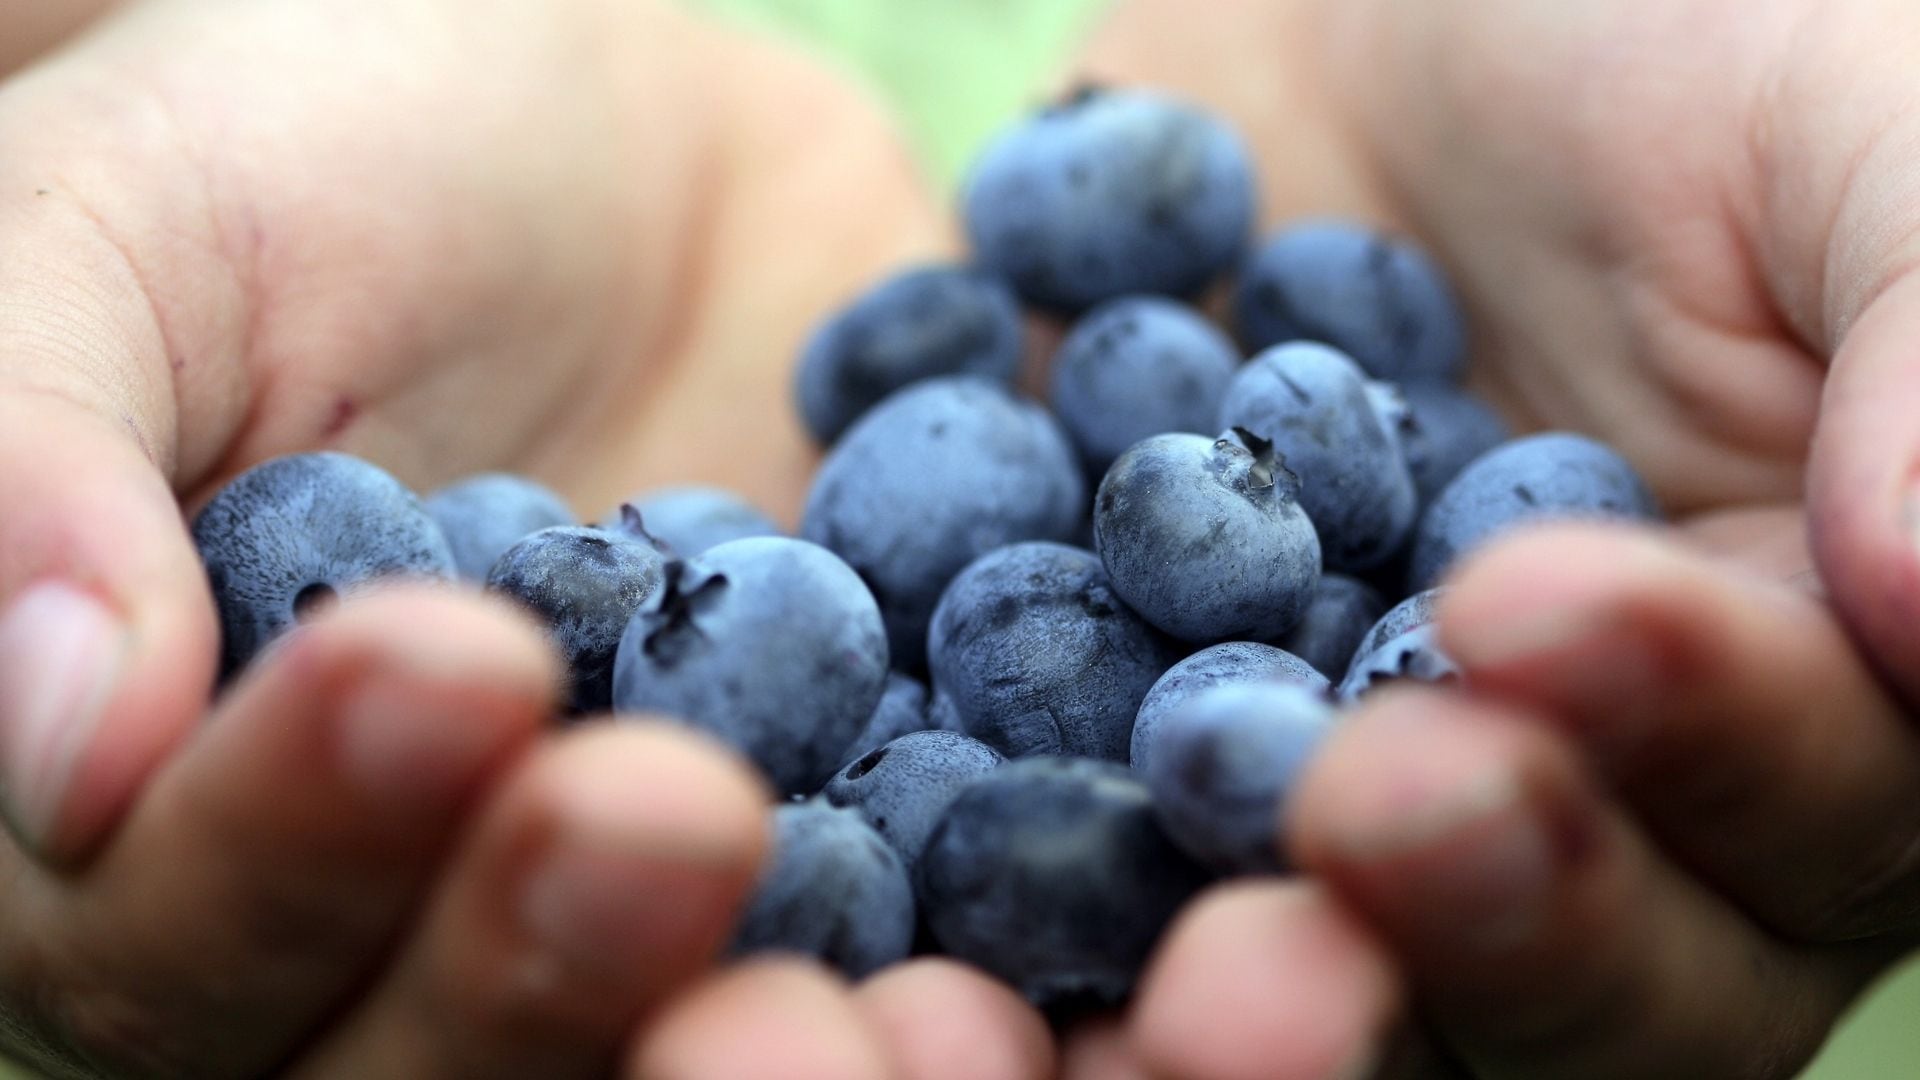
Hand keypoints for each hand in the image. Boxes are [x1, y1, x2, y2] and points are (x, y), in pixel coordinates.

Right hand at [0, 0, 950, 1073]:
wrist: (603, 122)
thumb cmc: (312, 152)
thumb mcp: (122, 224)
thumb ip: (34, 459)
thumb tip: (56, 743)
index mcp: (170, 815)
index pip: (170, 930)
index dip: (289, 837)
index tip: (443, 666)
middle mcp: (394, 913)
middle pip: (426, 1057)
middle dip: (537, 958)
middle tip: (671, 805)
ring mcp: (632, 894)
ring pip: (666, 1048)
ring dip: (771, 1020)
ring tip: (892, 961)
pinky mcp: (852, 831)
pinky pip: (913, 938)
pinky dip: (991, 963)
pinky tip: (1070, 938)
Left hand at [1070, 0, 1919, 1074]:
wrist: (1379, 9)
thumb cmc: (1668, 38)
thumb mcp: (1853, 128)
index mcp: (1796, 696)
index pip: (1797, 808)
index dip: (1695, 737)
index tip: (1547, 611)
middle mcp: (1576, 803)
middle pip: (1565, 973)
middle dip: (1476, 904)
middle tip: (1367, 808)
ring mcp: (1326, 786)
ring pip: (1308, 960)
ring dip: (1231, 967)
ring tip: (1163, 936)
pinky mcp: (1117, 739)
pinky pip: (1053, 839)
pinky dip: (988, 868)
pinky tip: (894, 845)